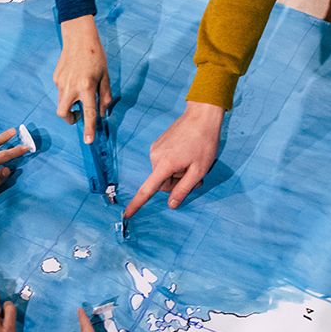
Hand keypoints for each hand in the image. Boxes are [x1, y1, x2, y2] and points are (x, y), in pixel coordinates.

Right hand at [54, 16, 112, 143]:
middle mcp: (71, 87)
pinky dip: (67, 92)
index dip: (89, 129)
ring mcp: (60, 83)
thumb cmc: (96, 56)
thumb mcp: (105, 76)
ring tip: (79, 92)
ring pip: (61, 103)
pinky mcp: (56, 78)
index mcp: (86, 87)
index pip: (88, 113)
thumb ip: (104, 96)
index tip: (88, 141)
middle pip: (64, 114)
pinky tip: (74, 79)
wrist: (78, 37)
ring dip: (69, 105)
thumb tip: (103, 113)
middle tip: (78, 114)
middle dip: (70, 119)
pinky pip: (60, 91)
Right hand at [123, 102, 224, 218]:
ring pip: (163, 173)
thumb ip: (184, 189)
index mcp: (164, 165)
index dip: (137, 204)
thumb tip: (171, 205)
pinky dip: (174, 164)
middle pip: (161, 183)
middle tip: (194, 175)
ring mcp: (155, 149)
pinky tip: (186, 154)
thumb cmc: (204, 143)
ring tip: (191, 162)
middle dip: (175, 183)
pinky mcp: (158, 144)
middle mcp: (155, 157)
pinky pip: (163, 163)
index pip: (147, 189)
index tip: (127, 214)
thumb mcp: (199, 170)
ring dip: (176, 173)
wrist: (201, 116)